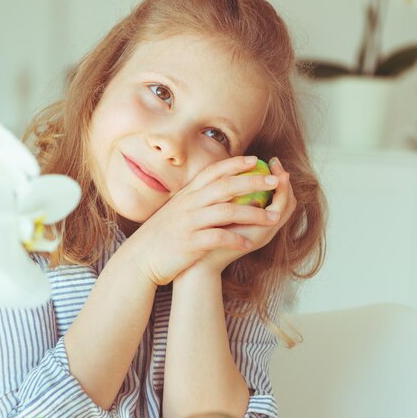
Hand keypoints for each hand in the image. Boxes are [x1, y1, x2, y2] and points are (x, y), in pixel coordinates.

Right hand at [127, 155, 278, 284]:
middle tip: (276, 181)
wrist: (140, 257)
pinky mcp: (190, 243)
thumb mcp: (176, 209)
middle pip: (226, 187)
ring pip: (227, 212)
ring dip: (253, 214)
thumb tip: (212, 189)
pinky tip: (248, 244)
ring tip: (272, 218)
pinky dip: (235, 240)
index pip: (213, 172)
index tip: (255, 160)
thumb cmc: (161, 235)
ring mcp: (189, 222)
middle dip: (253, 182)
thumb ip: (193, 198)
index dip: (235, 164)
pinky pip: (218, 238)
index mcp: (187, 194)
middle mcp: (189, 204)